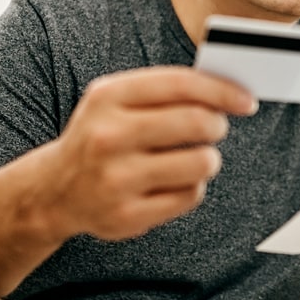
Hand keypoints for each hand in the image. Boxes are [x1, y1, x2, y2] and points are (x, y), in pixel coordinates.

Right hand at [43, 66, 257, 240]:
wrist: (53, 191)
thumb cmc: (99, 138)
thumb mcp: (115, 101)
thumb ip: (165, 91)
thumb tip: (227, 92)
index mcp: (108, 97)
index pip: (181, 85)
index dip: (222, 90)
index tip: (246, 100)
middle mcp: (108, 137)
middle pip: (197, 123)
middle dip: (217, 125)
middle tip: (215, 128)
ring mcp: (117, 179)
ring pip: (201, 163)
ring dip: (208, 159)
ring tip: (193, 157)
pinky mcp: (128, 215)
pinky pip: (190, 196)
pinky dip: (191, 187)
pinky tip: (172, 183)